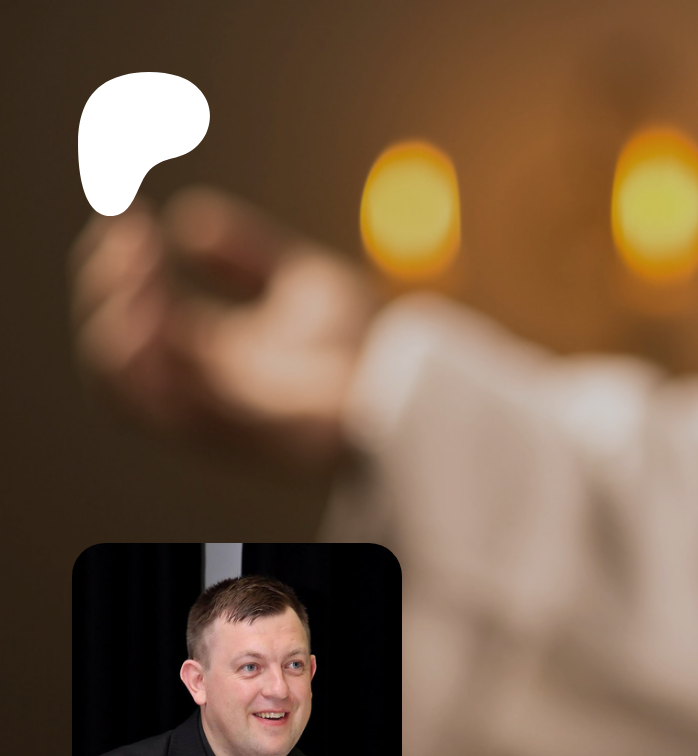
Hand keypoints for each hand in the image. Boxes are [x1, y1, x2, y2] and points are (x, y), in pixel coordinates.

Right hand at [69, 187, 378, 472]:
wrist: (426, 385)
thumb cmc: (374, 348)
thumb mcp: (304, 283)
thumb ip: (248, 255)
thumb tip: (187, 221)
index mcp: (209, 362)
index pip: (130, 320)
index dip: (115, 265)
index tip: (128, 209)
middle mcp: (201, 394)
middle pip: (110, 356)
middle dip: (104, 288)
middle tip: (130, 232)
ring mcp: (217, 419)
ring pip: (121, 391)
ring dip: (114, 324)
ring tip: (138, 266)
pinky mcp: (245, 436)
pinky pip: (171, 410)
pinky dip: (151, 362)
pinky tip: (157, 311)